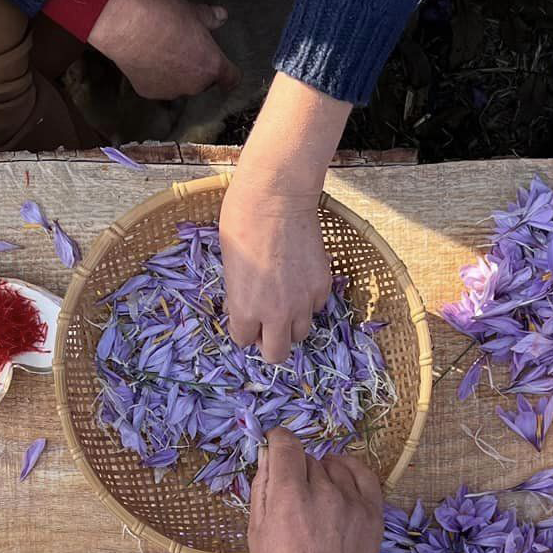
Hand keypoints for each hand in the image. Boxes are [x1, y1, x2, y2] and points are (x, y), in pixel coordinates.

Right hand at [87, 0, 238, 101]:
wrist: (128, 26)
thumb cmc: (165, 16)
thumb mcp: (193, 11)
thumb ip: (210, 18)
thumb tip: (222, 16)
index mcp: (211, 65)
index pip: (232, 79)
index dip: (231, 74)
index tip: (227, 71)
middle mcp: (194, 85)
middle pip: (204, 82)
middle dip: (198, 69)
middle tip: (186, 49)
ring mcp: (171, 91)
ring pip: (180, 85)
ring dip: (177, 74)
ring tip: (163, 52)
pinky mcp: (149, 92)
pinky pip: (158, 86)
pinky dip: (155, 76)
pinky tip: (146, 59)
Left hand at [224, 75, 350, 363]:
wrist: (277, 197)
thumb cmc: (240, 223)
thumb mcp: (229, 266)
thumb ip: (239, 295)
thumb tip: (243, 308)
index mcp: (246, 310)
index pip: (243, 341)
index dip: (243, 329)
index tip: (244, 317)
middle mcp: (277, 314)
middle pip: (277, 354)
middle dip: (270, 344)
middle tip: (267, 326)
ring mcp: (303, 301)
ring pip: (301, 332)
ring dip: (291, 323)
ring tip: (285, 299)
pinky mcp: (323, 286)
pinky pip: (316, 306)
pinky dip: (308, 300)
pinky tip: (299, 278)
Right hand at [249, 428, 382, 552]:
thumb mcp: (257, 533)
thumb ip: (262, 488)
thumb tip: (267, 453)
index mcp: (289, 499)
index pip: (286, 444)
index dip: (277, 442)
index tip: (275, 448)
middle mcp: (324, 494)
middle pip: (308, 459)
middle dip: (297, 471)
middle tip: (293, 497)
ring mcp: (352, 503)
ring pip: (333, 466)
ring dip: (322, 475)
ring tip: (316, 499)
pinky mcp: (373, 513)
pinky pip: (363, 474)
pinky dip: (349, 470)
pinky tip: (339, 477)